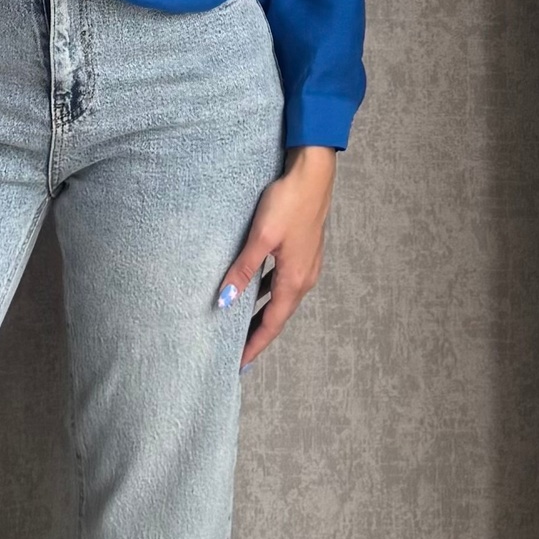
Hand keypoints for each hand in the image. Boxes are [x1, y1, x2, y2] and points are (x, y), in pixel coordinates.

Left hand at [218, 145, 336, 371]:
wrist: (313, 174)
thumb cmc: (288, 203)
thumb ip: (243, 270)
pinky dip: (270, 292)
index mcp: (295, 280)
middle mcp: (305, 278)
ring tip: (243, 324)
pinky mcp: (305, 251)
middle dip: (259, 333)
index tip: (240, 364)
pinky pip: (285, 281)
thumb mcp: (261, 238)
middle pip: (279, 315)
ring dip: (265, 313)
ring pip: (283, 298)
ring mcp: (308, 264)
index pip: (272, 324)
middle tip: (238, 351)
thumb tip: (225, 301)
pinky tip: (257, 288)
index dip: (255, 344)